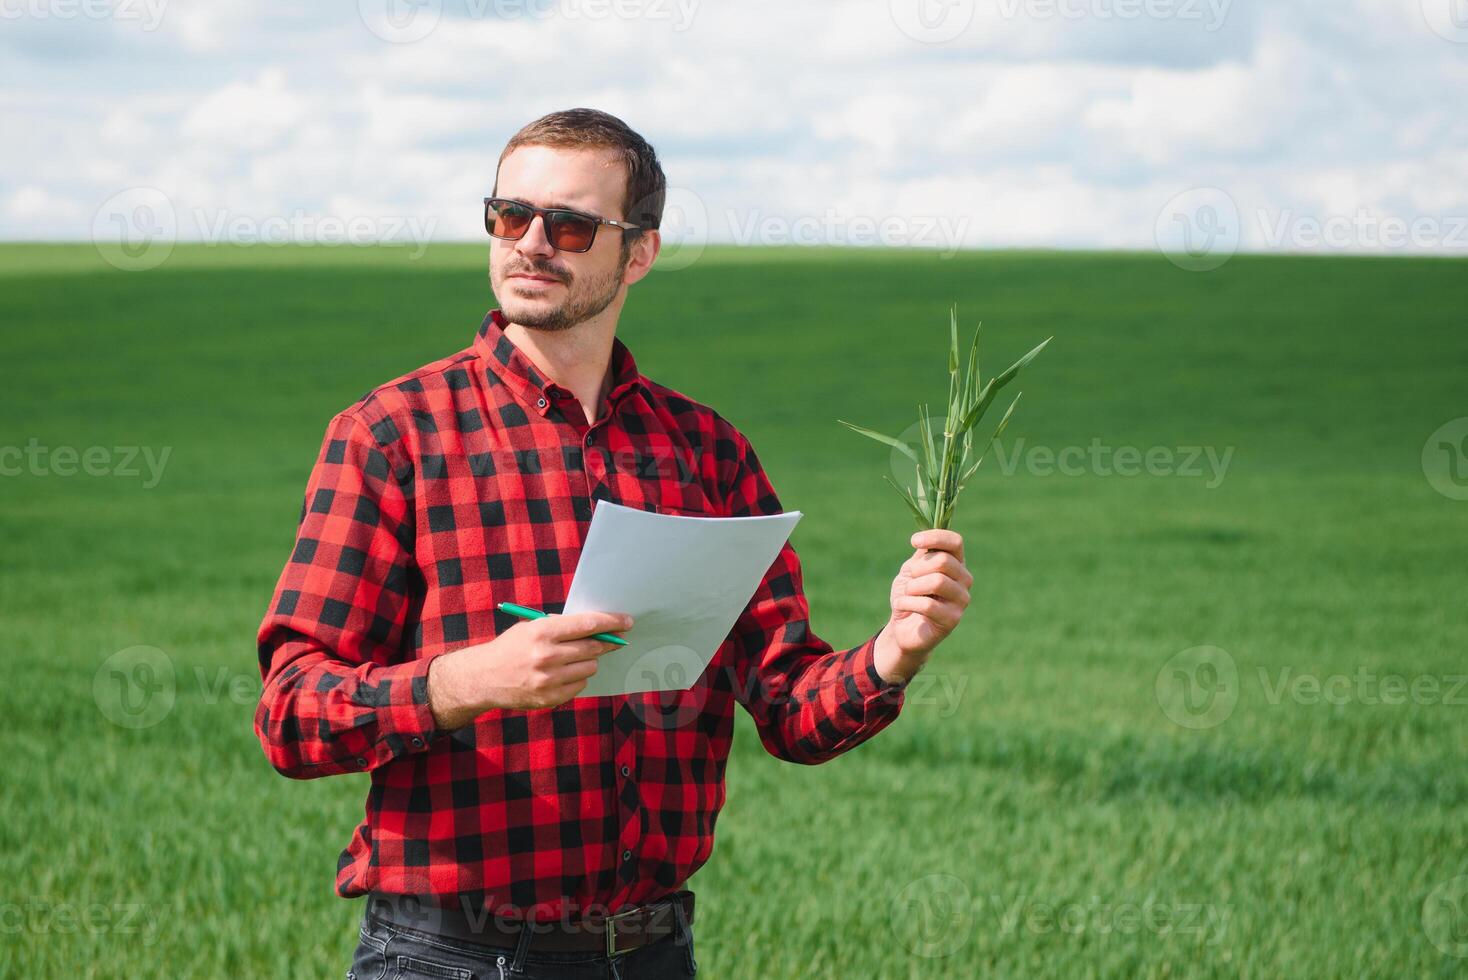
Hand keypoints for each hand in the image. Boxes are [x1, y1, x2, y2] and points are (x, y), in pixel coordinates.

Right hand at [426, 611, 633, 727]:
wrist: (484, 678)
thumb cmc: (510, 647)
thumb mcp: (530, 627)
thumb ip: (561, 626)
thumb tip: (596, 627)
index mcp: (542, 632)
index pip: (588, 625)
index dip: (612, 622)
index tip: (627, 621)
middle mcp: (546, 656)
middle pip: (593, 647)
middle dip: (607, 642)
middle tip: (614, 640)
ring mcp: (548, 680)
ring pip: (590, 667)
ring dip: (589, 661)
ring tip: (572, 658)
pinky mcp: (550, 698)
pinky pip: (580, 684)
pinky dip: (577, 677)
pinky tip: (563, 673)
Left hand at [874, 529, 971, 684]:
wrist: (902, 627)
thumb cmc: (909, 595)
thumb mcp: (913, 569)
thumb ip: (923, 554)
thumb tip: (926, 536)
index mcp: (956, 563)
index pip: (955, 542)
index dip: (935, 538)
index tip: (914, 541)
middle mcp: (964, 580)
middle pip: (944, 561)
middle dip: (918, 568)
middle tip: (910, 579)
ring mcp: (961, 601)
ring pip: (937, 582)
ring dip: (913, 586)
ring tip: (907, 593)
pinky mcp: (952, 620)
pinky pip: (928, 605)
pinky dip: (907, 602)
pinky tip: (902, 605)